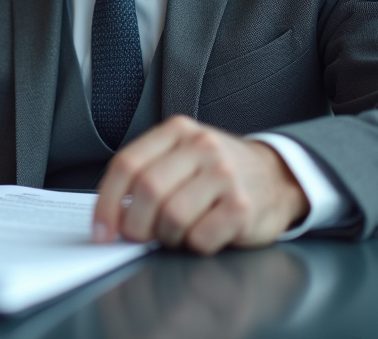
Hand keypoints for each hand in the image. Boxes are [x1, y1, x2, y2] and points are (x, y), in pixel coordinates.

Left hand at [92, 115, 307, 254]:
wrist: (277, 176)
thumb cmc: (218, 172)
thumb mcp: (182, 156)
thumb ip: (148, 173)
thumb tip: (111, 215)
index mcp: (177, 131)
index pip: (126, 164)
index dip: (107, 202)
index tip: (101, 230)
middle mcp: (202, 146)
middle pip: (147, 190)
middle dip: (134, 225)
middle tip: (138, 238)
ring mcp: (225, 174)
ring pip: (172, 217)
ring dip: (167, 236)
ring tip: (177, 233)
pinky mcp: (243, 206)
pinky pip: (200, 237)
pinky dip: (194, 245)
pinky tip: (203, 234)